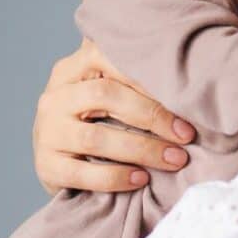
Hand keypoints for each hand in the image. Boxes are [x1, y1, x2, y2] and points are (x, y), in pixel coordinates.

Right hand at [33, 39, 196, 194]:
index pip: (108, 58)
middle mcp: (55, 96)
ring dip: (142, 149)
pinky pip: (83, 173)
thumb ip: (131, 75)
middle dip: (152, 115)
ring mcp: (47, 132)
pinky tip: (141, 179)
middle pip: (104, 95)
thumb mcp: (105, 91)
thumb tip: (191, 71)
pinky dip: (116, 177)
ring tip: (173, 159)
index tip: (185, 96)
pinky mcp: (46, 166)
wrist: (56, 160)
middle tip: (186, 135)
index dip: (148, 76)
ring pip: (96, 138)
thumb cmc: (95, 120)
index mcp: (72, 69)